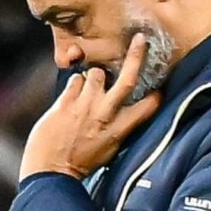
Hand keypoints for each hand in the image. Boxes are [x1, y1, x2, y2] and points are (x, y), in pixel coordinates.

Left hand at [19, 34, 160, 179]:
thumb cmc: (79, 163)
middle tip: (140, 40)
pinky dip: (75, 84)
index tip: (159, 89)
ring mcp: (85, 106)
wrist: (51, 171)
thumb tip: (123, 111)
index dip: (156, 95)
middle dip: (136, 56)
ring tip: (87, 91)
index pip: (149, 106)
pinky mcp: (65, 102)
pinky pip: (75, 79)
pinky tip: (72, 97)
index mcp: (120, 129)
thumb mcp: (109, 149)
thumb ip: (118, 127)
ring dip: (93, 78)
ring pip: (96, 73)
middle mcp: (105, 114)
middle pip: (127, 79)